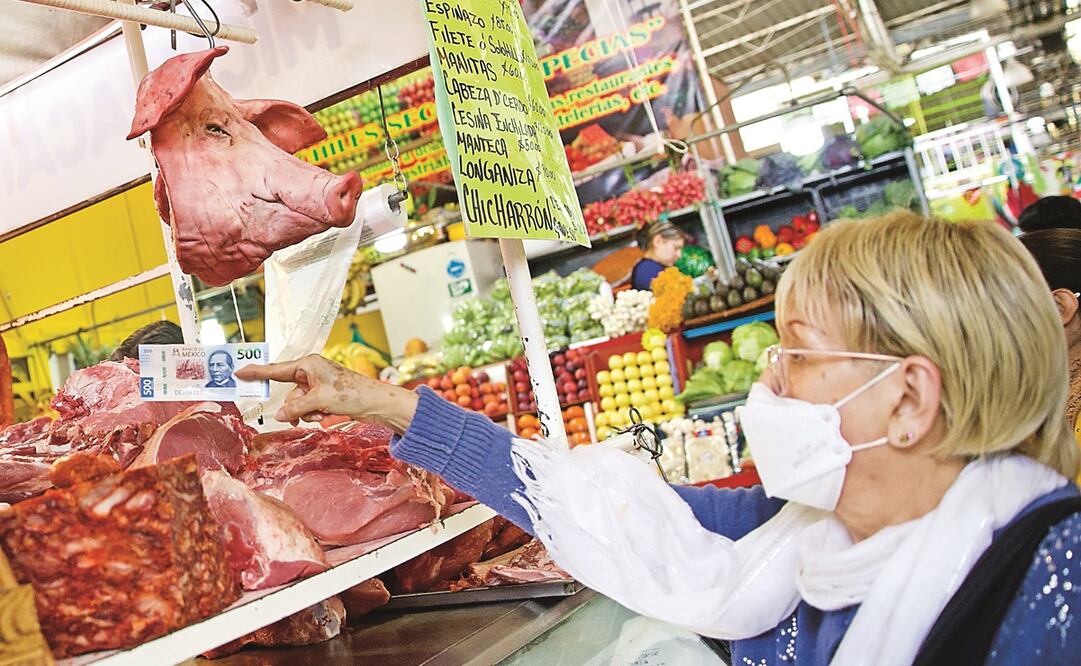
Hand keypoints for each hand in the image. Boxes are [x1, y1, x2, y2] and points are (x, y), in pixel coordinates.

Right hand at [235, 354, 418, 432]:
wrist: (376, 403)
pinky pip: (308, 406)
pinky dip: (312, 413)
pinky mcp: (324, 395)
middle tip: (295, 418)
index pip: (276, 369)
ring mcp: (318, 383)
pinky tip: (324, 415)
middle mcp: (311, 371)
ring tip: (320, 415)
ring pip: (298, 402)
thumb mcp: (319, 401)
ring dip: (305, 412)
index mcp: (308, 364)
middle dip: (293, 406)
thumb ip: (296, 407)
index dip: (256, 372)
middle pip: (289, 392)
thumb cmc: (351, 394)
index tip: (238, 372)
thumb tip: (279, 415)